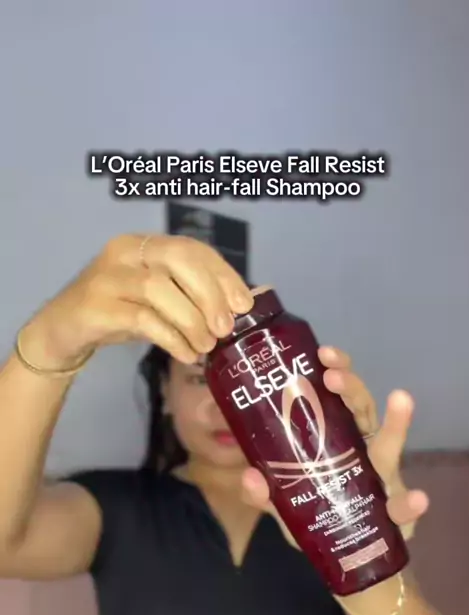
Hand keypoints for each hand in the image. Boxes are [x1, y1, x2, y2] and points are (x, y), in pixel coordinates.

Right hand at [19, 234, 252, 370]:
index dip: (223, 274)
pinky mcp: (95, 307)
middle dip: (210, 294)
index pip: (192, 248)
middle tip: (225, 328)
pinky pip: (142, 319)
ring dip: (191, 320)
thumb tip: (243, 307)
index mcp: (145, 244)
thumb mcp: (160, 302)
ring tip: (206, 346)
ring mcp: (107, 277)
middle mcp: (125, 252)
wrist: (63, 332)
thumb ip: (193, 298)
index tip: (243, 305)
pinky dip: (171, 338)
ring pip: (159, 288)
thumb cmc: (119, 313)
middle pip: (178, 259)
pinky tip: (186, 354)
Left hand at [242, 345, 428, 546]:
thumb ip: (265, 495)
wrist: (347, 553)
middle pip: (359, 407)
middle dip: (350, 385)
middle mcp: (360, 446)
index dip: (332, 370)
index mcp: (332, 436)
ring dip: (395, 421)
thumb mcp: (285, 505)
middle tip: (332, 374)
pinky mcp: (395, 507)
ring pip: (389, 441)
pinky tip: (419, 499)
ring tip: (401, 399)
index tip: (320, 352)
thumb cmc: (318, 514)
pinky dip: (410, 503)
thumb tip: (250, 478)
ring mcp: (380, 474)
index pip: (333, 395)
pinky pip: (403, 505)